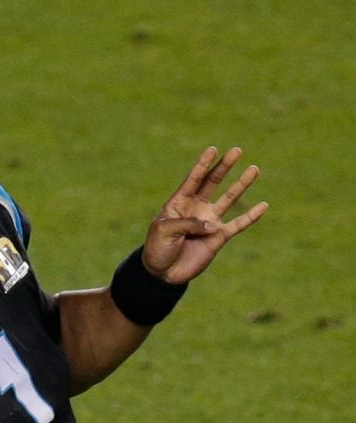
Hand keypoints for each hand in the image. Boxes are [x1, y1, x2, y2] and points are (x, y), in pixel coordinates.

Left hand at [142, 146, 268, 284]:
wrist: (163, 273)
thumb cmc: (157, 248)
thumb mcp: (165, 231)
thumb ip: (188, 224)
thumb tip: (213, 224)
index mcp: (178, 203)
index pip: (192, 180)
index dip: (202, 165)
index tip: (213, 149)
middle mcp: (196, 208)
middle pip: (213, 183)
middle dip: (224, 167)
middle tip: (237, 150)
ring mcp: (209, 221)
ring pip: (229, 199)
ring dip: (241, 184)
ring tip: (254, 169)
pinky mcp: (219, 237)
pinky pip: (238, 224)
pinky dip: (251, 216)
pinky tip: (264, 205)